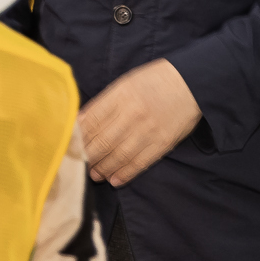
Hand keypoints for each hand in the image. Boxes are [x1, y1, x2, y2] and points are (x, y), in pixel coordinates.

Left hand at [79, 60, 199, 186]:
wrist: (191, 83)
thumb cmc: (154, 81)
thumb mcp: (125, 83)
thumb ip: (105, 102)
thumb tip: (82, 120)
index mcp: (120, 95)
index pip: (92, 120)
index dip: (78, 138)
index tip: (68, 147)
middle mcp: (131, 114)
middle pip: (102, 141)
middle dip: (87, 157)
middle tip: (78, 165)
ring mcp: (147, 130)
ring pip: (119, 155)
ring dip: (104, 168)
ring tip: (94, 174)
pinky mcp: (162, 143)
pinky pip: (141, 162)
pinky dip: (126, 173)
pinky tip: (115, 179)